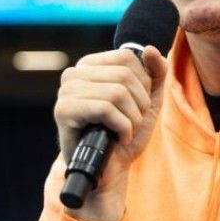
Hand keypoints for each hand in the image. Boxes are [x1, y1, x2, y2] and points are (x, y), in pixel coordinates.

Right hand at [54, 46, 168, 220]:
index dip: (143, 84)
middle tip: (132, 122)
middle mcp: (74, 74)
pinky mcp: (63, 111)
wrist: (110, 171)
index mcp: (90, 66)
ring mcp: (66, 92)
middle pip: (124, 75)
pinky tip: (119, 138)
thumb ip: (156, 73)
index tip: (136, 105)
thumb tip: (152, 49)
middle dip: (139, 104)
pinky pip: (105, 109)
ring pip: (117, 92)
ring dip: (132, 118)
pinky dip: (122, 127)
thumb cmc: (125, 134)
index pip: (127, 57)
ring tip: (125, 131)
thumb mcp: (148, 101)